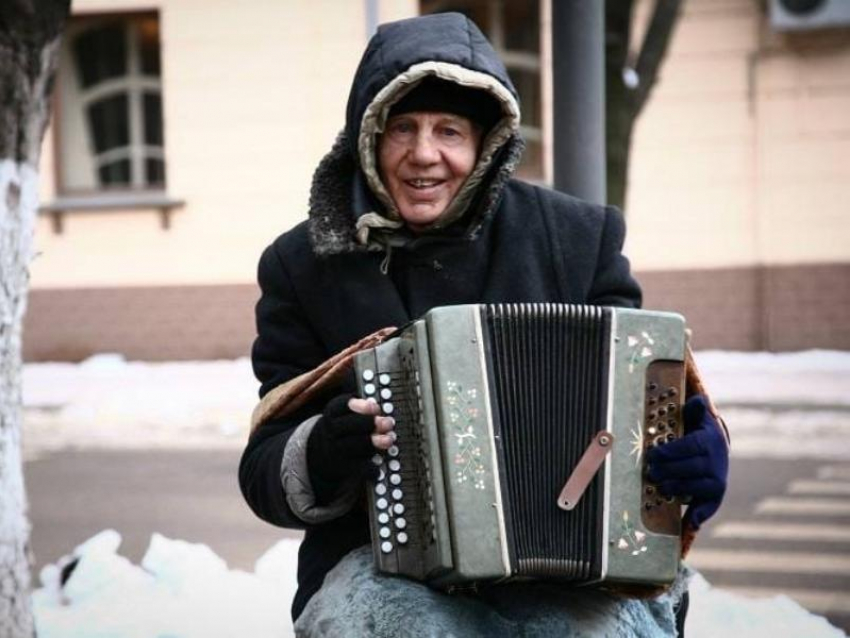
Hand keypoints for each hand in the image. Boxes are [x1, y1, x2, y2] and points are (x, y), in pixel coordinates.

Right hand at [307, 394, 395, 501]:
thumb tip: (377, 408)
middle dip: (370, 423)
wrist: (321, 453)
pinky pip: (358, 468)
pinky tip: (379, 466)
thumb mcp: (345, 413)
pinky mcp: (341, 467)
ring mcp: (334, 450)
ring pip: (355, 445)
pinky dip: (371, 468)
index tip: (375, 407)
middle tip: (388, 423)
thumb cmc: (343, 428)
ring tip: (389, 439)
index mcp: (332, 413)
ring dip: (375, 443)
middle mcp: (331, 431)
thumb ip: (361, 409)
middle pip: (349, 425)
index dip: (360, 406)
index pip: (341, 406)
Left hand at [647, 395, 728, 528]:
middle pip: (690, 469)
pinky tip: (690, 523)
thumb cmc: (699, 431)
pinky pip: (709, 507)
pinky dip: (700, 515)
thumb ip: (695, 409)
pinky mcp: (715, 495)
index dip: (670, 452)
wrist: (717, 448)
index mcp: (709, 441)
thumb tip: (697, 401)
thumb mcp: (698, 417)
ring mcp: (716, 480)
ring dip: (676, 488)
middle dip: (668, 471)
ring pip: (695, 487)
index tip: (652, 454)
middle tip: (650, 471)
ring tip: (658, 486)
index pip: (689, 447)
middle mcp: (716, 462)